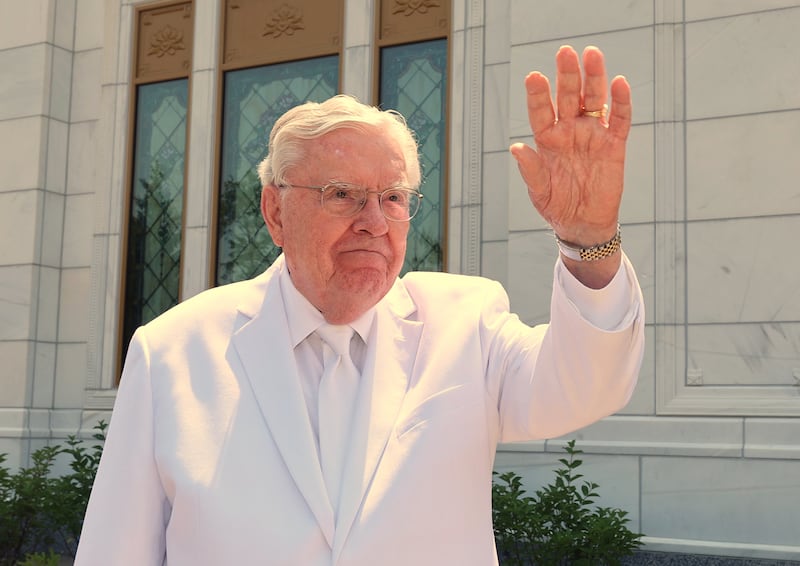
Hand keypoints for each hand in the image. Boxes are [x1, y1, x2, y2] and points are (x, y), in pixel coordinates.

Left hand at [510, 45, 630, 248]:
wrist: (583, 224)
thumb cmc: (556, 206)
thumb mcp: (539, 190)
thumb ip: (530, 169)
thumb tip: (516, 148)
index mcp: (547, 139)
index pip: (541, 111)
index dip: (538, 94)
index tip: (534, 77)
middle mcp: (569, 131)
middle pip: (568, 96)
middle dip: (567, 75)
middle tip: (565, 52)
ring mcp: (592, 135)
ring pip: (594, 100)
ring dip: (594, 78)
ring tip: (591, 55)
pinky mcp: (614, 145)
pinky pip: (620, 120)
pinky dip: (621, 102)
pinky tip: (618, 83)